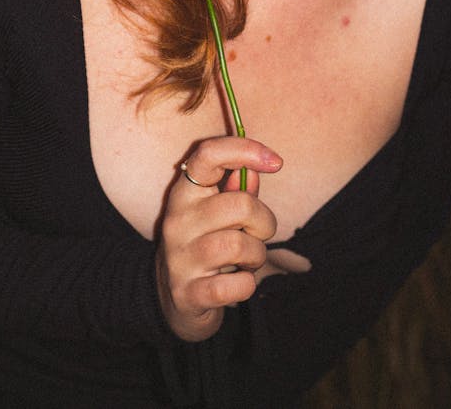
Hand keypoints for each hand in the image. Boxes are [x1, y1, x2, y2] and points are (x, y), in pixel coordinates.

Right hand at [156, 136, 281, 341]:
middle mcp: (178, 219)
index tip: (275, 162)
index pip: (208, 154)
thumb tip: (255, 168)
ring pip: (240, 245)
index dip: (245, 150)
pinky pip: (237, 285)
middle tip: (258, 234)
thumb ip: (237, 190)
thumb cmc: (207, 245)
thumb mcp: (218, 214)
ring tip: (247, 260)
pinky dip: (248, 285)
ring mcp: (180, 257)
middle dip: (264, 222)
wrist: (175, 299)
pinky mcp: (188, 292)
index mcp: (185, 192)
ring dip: (257, 255)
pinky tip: (238, 283)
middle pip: (240, 204)